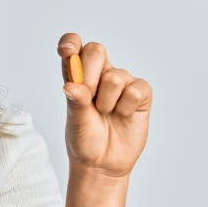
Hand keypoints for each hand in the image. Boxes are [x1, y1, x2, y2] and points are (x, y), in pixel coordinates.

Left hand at [57, 33, 152, 178]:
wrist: (103, 163)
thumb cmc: (85, 139)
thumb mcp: (75, 122)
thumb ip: (75, 102)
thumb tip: (70, 85)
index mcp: (77, 76)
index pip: (74, 47)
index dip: (70, 43)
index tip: (67, 51)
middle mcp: (99, 74)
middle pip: (96, 50)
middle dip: (89, 74)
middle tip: (87, 97)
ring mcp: (121, 82)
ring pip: (115, 76)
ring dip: (106, 100)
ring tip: (105, 114)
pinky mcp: (140, 94)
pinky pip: (135, 89)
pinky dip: (126, 107)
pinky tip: (123, 116)